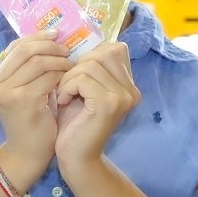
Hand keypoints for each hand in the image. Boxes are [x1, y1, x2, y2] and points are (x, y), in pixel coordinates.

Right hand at [0, 31, 69, 179]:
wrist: (28, 153)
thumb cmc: (31, 120)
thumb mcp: (25, 90)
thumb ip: (30, 68)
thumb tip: (52, 38)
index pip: (15, 46)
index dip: (37, 37)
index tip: (56, 36)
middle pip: (25, 49)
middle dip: (50, 46)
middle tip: (67, 49)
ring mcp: (5, 91)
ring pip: (38, 61)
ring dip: (59, 60)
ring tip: (72, 65)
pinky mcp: (22, 100)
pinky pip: (47, 77)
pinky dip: (61, 75)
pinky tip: (69, 79)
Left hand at [54, 42, 139, 170]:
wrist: (75, 158)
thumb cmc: (74, 122)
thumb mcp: (84, 88)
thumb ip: (90, 67)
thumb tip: (78, 38)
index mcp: (129, 85)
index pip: (114, 49)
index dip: (90, 56)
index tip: (76, 75)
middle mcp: (132, 90)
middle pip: (103, 53)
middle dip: (78, 66)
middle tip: (68, 86)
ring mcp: (123, 97)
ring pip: (90, 65)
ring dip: (69, 77)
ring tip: (65, 94)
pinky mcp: (109, 104)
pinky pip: (82, 79)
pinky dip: (67, 87)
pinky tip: (65, 101)